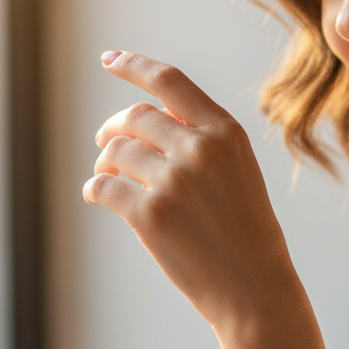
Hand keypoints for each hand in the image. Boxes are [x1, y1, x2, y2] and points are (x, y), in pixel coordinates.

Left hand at [83, 50, 298, 334]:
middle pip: (134, 116)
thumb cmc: (246, 234)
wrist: (255, 289)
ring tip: (106, 178)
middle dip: (112, 128)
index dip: (133, 65)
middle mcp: (199, 149)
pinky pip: (102, 187)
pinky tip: (95, 197)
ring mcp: (174, 181)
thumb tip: (139, 121)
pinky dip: (93, 190)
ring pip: (115, 152)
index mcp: (225, 133)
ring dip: (103, 163)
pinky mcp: (150, 215)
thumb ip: (200, 141)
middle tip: (104, 145)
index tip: (108, 59)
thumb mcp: (238, 172)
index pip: (169, 82)